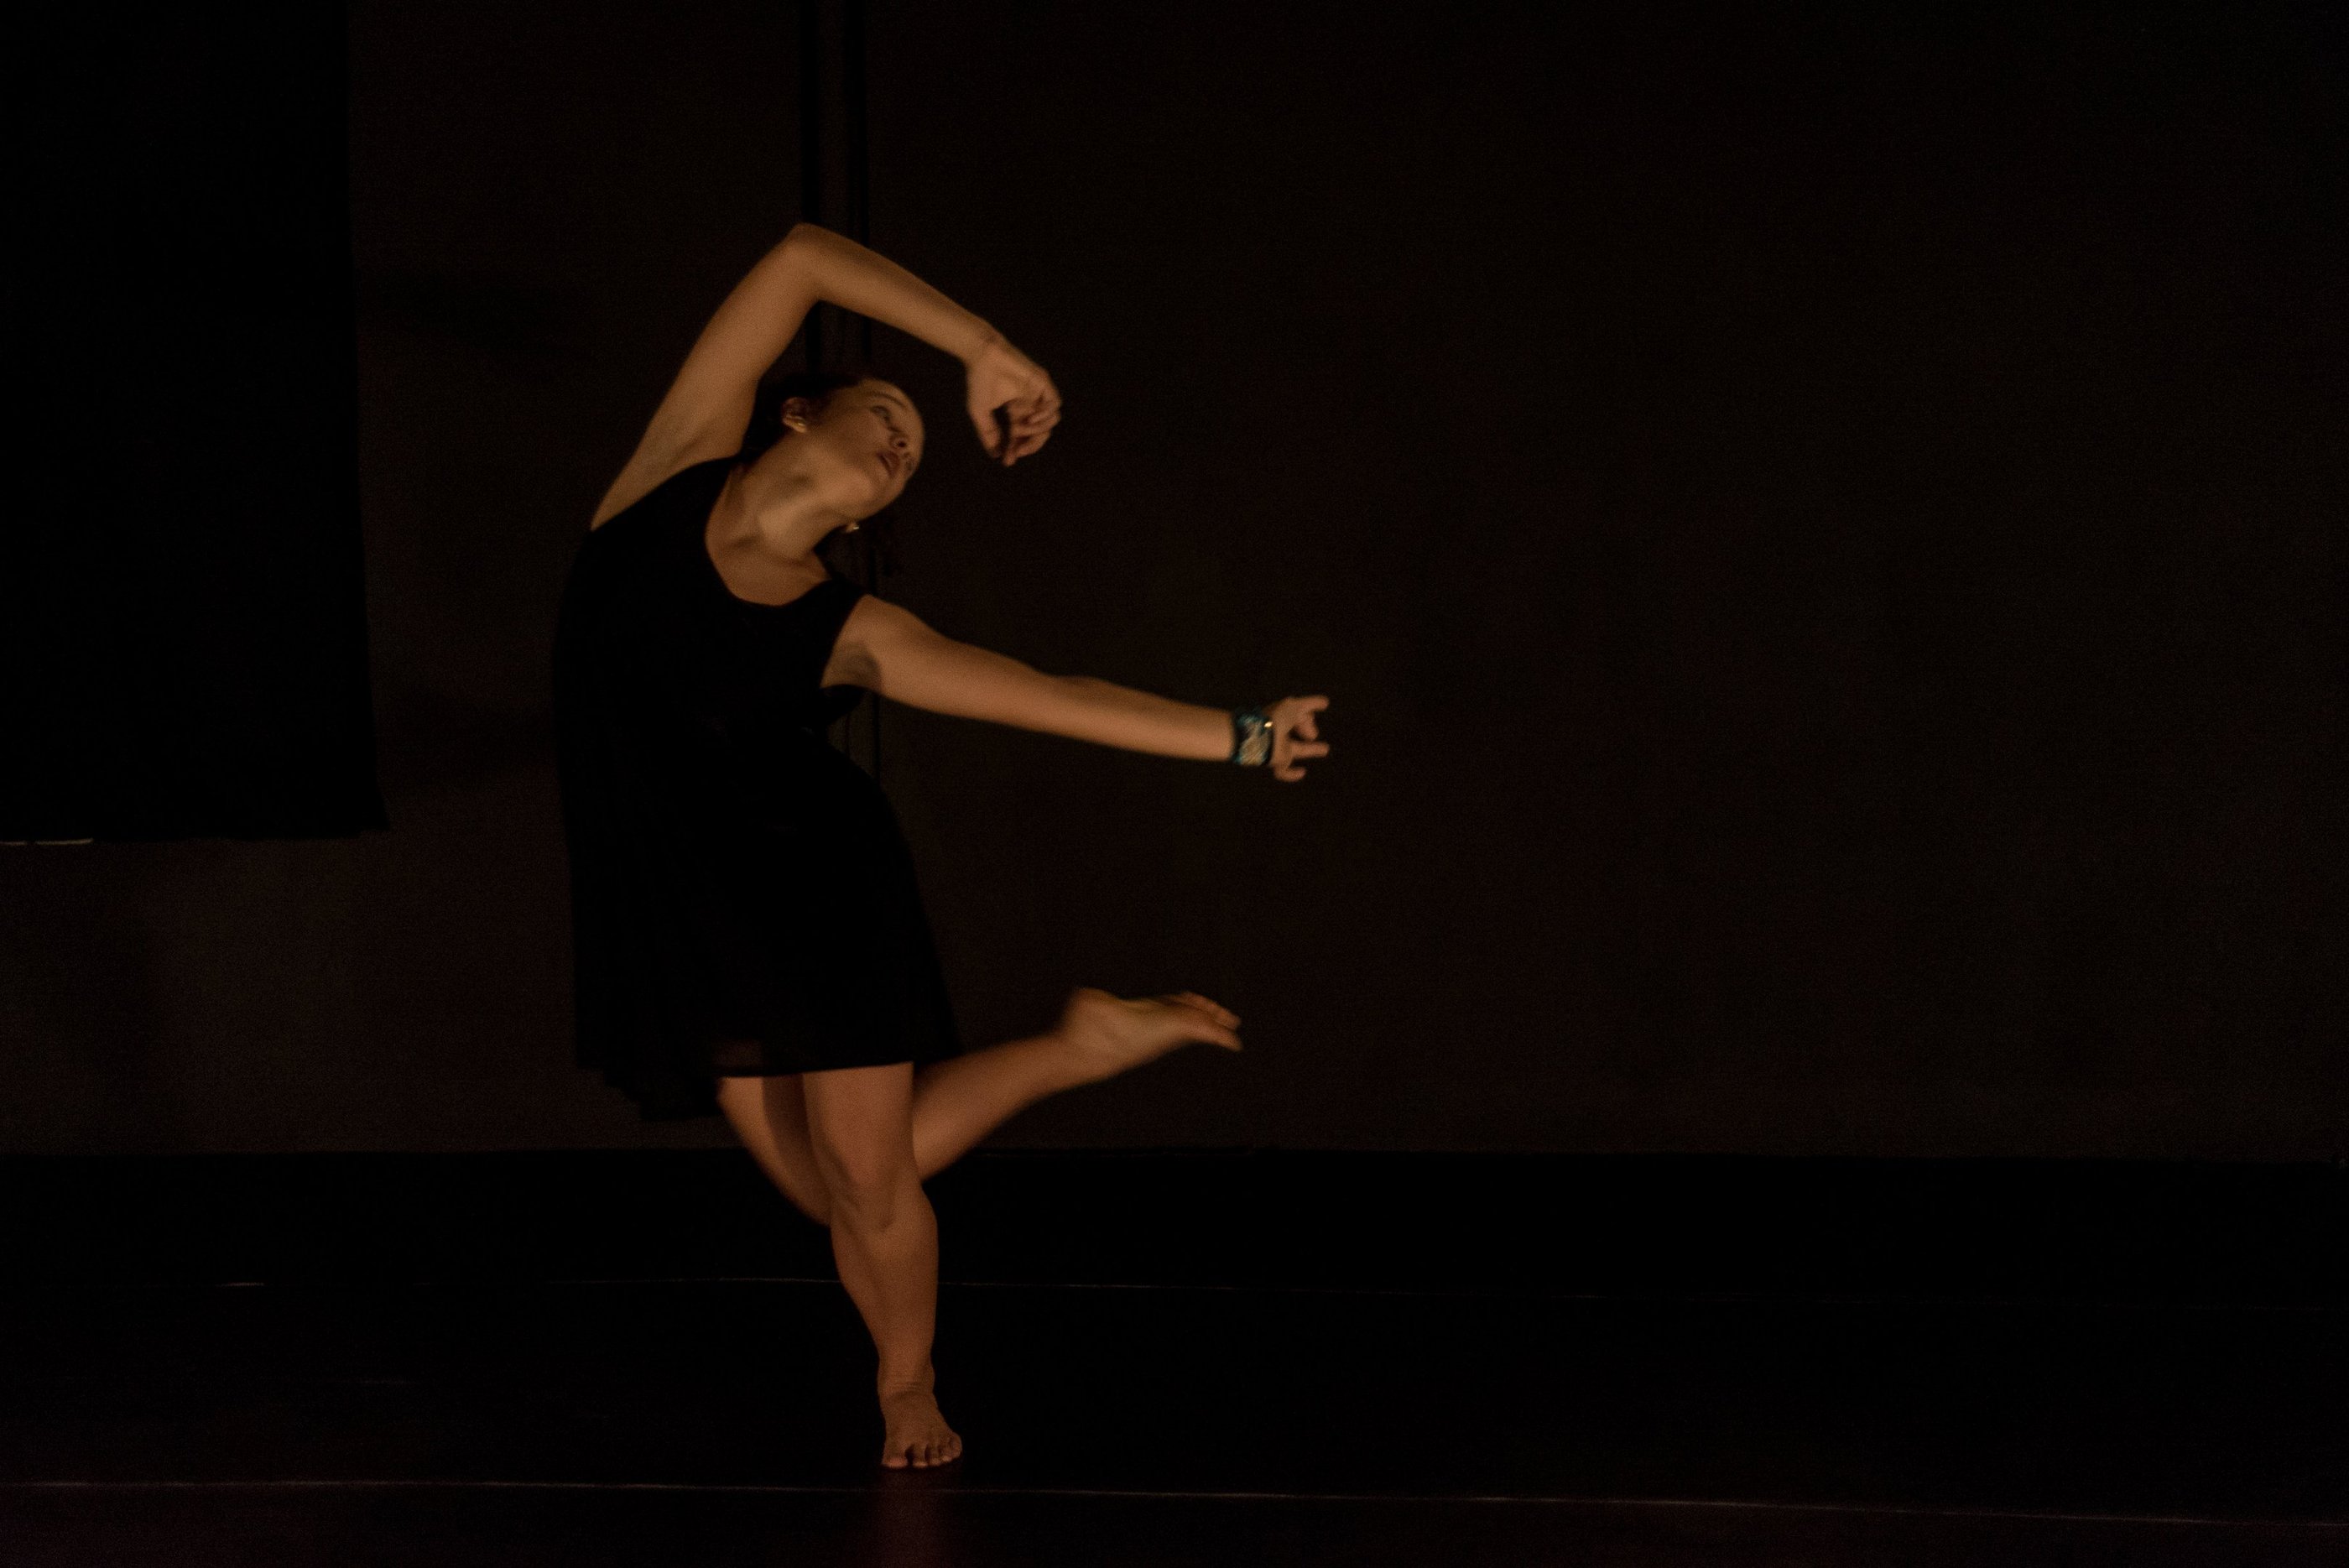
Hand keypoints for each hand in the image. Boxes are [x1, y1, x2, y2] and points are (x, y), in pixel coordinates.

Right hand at [963, 331, 1061, 464]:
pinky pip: (1055, 405)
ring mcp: (1038, 394)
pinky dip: (1045, 416)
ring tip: (1020, 429)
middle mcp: (1029, 404)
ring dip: (1036, 432)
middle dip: (1030, 445)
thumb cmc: (979, 381)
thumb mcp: (981, 413)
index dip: (1016, 449)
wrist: (981, 356)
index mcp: (1016, 410)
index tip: (1008, 461)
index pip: (1021, 435)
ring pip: (1050, 422)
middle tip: (1018, 451)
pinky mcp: (1043, 383)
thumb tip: (996, 455)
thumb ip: (989, 434)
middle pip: (1040, 433)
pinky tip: (1031, 419)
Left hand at [1268, 696, 1330, 782]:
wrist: (1259, 738)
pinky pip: (1284, 770)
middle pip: (1294, 730)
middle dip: (1305, 730)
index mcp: (1281, 715)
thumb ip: (1312, 703)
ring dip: (1311, 749)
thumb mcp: (1296, 706)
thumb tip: (1326, 702)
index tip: (1313, 717)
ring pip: (1297, 748)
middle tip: (1313, 735)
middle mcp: (1279, 730)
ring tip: (1326, 749)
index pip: (1295, 714)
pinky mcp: (1276, 761)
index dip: (1305, 716)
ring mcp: (1277, 746)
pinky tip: (1302, 772)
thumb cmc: (1277, 719)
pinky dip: (1292, 774)